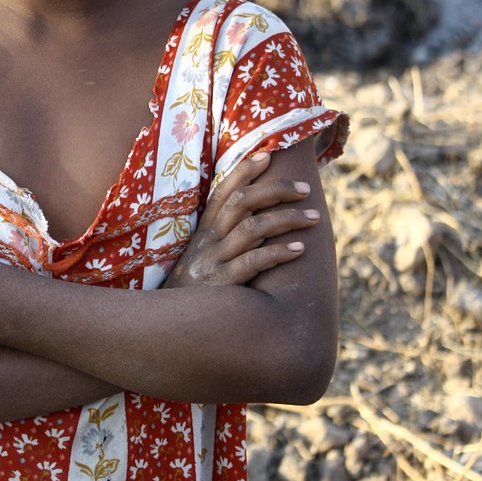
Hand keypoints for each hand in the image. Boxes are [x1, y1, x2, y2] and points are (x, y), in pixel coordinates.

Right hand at [166, 150, 320, 287]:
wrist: (168, 326)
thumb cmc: (196, 292)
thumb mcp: (203, 259)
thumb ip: (225, 238)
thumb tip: (261, 220)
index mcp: (204, 231)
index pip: (223, 191)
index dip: (244, 170)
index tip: (268, 154)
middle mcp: (208, 241)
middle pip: (241, 202)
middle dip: (275, 190)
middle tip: (305, 188)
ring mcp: (213, 261)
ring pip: (252, 228)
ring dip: (286, 218)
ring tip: (313, 217)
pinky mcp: (222, 284)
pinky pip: (253, 262)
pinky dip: (278, 252)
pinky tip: (300, 249)